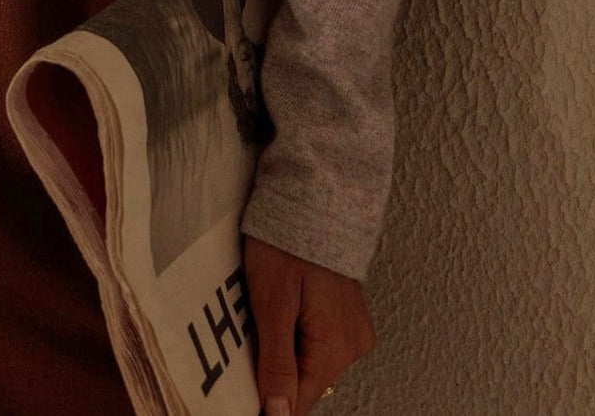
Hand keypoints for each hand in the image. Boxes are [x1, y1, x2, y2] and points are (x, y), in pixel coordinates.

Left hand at [244, 233, 375, 415]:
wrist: (309, 200)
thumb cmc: (286, 244)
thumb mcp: (272, 304)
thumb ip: (277, 363)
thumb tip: (279, 414)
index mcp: (335, 349)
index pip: (299, 402)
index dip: (267, 401)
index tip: (242, 390)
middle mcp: (352, 345)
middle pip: (304, 383)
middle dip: (273, 372)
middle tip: (249, 339)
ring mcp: (352, 329)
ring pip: (309, 362)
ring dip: (283, 354)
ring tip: (262, 320)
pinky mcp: (346, 315)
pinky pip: (317, 341)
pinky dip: (295, 336)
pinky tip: (279, 313)